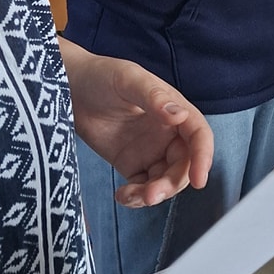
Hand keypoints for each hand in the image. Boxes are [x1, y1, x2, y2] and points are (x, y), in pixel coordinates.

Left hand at [58, 37, 213, 207]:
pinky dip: (136, 198)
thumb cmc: (102, 75)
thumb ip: (154, 97)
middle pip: (184, 164)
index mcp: (173, 109)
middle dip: (172, 183)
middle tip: (151, 194)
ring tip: (132, 196)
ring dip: (154, 194)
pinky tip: (123, 196)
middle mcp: (167, 132)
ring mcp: (149, 149)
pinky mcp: (130, 163)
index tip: (199, 179)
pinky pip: (142, 187)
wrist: (70, 87)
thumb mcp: (129, 80)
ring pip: (165, 180)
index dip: (203, 157)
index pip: (198, 135)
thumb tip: (180, 115)